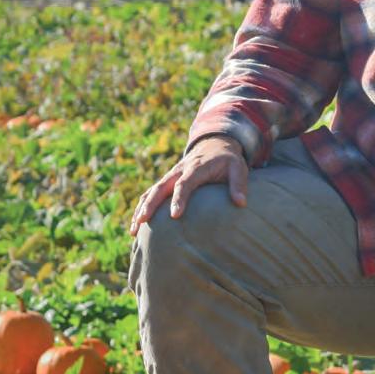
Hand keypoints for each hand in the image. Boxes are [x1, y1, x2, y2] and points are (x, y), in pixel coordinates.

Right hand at [129, 137, 247, 234]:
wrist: (214, 144)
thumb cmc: (228, 160)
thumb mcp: (239, 168)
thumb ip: (239, 184)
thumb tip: (241, 203)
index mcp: (196, 168)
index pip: (184, 183)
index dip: (179, 198)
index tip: (174, 215)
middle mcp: (179, 171)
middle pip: (161, 187)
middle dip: (151, 204)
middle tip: (142, 221)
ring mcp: (170, 176)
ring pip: (151, 191)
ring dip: (141, 208)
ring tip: (134, 229)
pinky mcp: (167, 182)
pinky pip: (150, 194)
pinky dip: (141, 208)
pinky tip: (135, 226)